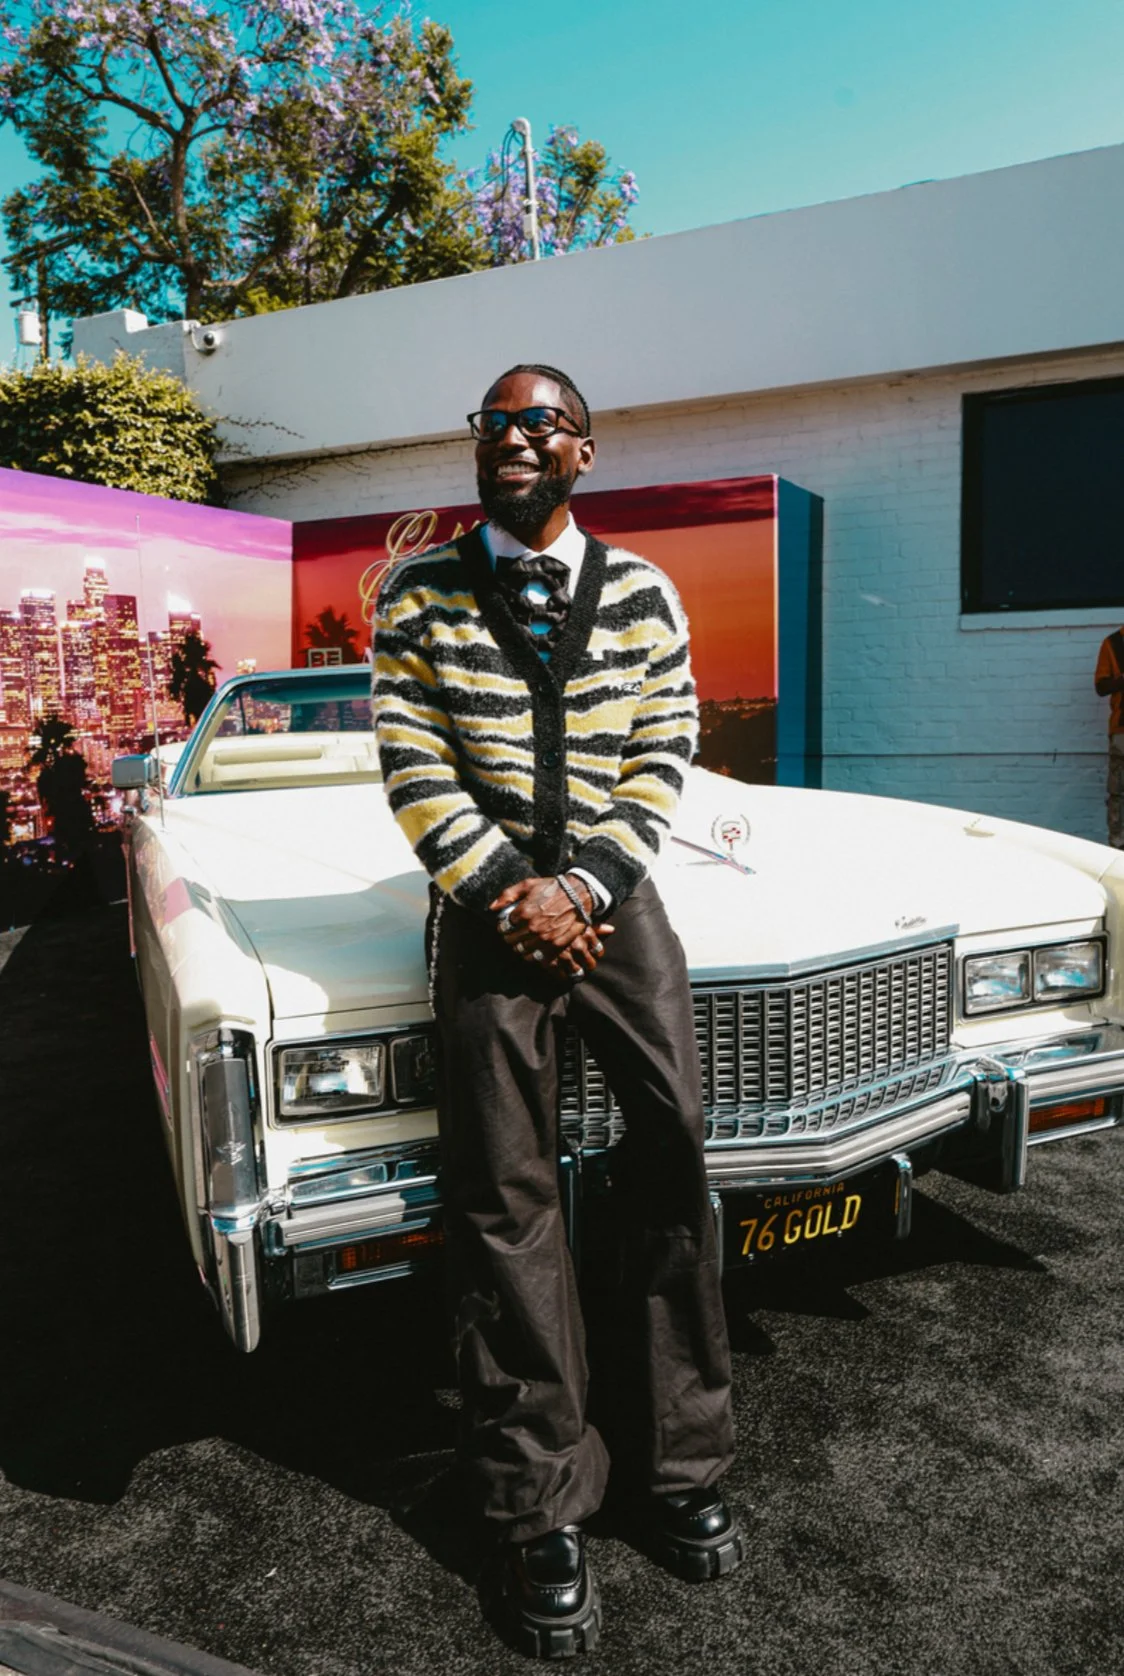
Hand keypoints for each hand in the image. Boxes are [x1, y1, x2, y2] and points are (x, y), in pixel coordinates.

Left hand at [490, 877, 614, 978]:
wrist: (579, 894)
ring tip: (521, 942)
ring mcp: (545, 937)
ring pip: (522, 950)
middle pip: (511, 940)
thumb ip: (507, 895)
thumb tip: (492, 908)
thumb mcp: (528, 884)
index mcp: (524, 912)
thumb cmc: (552, 887)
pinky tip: (532, 949)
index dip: (503, 926)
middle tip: (512, 934)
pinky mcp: (556, 944)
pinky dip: (532, 955)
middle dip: (508, 937)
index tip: (506, 925)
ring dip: (518, 947)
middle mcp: (533, 927)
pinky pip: (537, 957)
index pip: (504, 927)